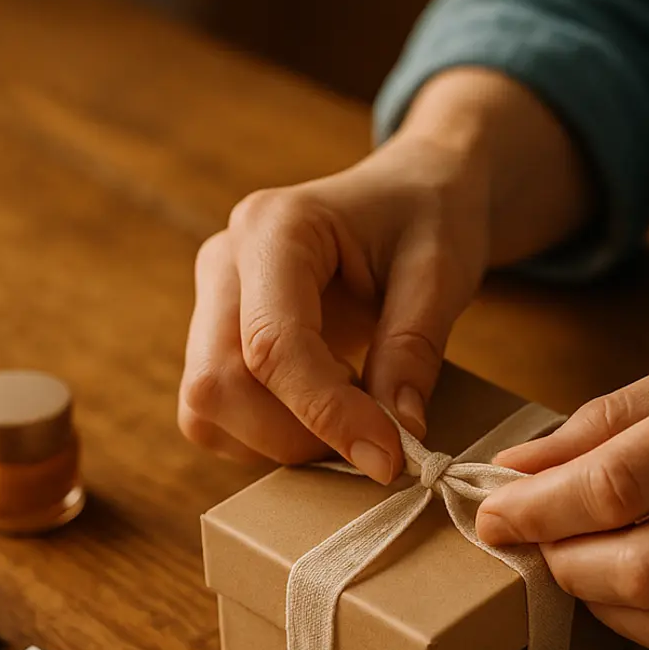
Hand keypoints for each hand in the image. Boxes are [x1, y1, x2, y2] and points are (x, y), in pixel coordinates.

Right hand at [179, 67, 593, 482]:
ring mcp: (209, 301)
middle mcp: (224, 261)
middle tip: (375, 440)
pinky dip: (268, 437)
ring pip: (206, 408)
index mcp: (274, 227)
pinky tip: (326, 411)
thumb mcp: (442, 272)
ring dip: (280, 441)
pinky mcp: (214, 338)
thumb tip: (397, 435)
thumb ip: (414, 350)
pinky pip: (215, 416)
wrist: (413, 191)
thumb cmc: (430, 216)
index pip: (273, 344)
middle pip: (218, 384)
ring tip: (353, 416)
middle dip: (296, 435)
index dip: (326, 414)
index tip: (389, 457)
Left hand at [475, 320, 648, 649]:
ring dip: (603, 606)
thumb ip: (613, 418)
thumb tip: (519, 466)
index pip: (620, 484)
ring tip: (583, 566)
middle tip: (539, 541)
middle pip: (644, 568)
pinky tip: (637, 592)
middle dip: (565, 564)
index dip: (539, 509)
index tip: (494, 512)